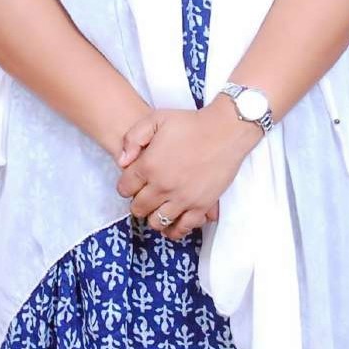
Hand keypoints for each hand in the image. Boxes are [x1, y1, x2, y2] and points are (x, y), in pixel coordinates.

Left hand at [115, 99, 259, 240]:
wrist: (226, 130)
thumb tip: (122, 162)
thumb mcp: (156, 119)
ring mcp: (182, 199)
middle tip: (145, 196)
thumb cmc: (191, 123)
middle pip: (138, 208)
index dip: (126, 186)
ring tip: (158, 208)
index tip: (133, 183)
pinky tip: (173, 222)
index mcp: (149, 166)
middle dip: (138, 203)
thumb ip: (133, 138)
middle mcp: (162, 186)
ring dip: (153, 217)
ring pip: (157, 222)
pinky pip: (182, 228)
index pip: (124, 188)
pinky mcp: (201, 206)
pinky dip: (174, 229)